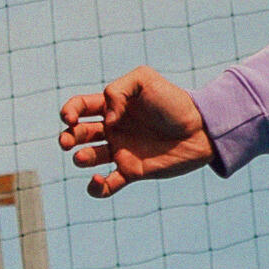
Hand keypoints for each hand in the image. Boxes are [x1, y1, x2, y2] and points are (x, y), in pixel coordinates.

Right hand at [59, 66, 213, 197]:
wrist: (201, 128)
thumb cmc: (174, 101)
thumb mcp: (144, 80)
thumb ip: (117, 90)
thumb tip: (106, 119)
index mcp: (113, 105)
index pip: (80, 107)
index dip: (69, 111)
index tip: (71, 118)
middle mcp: (113, 128)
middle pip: (77, 133)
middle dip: (67, 137)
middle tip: (67, 141)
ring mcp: (121, 150)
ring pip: (87, 158)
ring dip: (80, 158)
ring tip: (84, 157)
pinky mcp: (132, 171)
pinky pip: (107, 185)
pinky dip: (96, 188)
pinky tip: (98, 182)